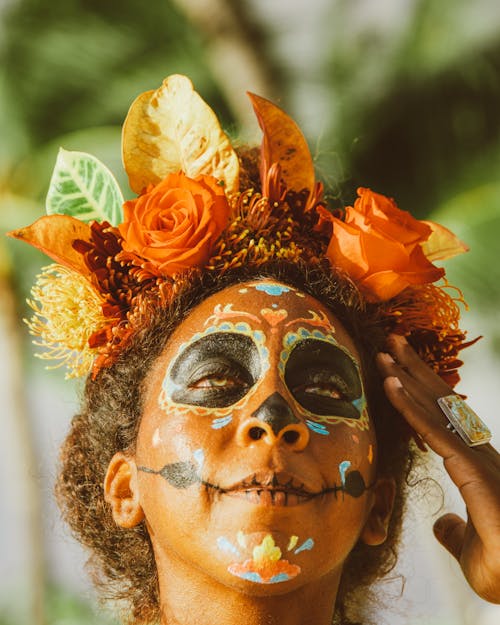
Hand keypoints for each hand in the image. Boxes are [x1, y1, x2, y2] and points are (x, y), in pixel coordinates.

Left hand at [376, 333, 499, 602]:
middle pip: (441, 404)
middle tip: (391, 341)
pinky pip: (433, 432)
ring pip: (436, 409)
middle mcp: (478, 455)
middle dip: (414, 370)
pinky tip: (391, 385)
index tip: (400, 369)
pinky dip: (410, 406)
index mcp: (477, 467)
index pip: (445, 421)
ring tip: (385, 350)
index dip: (422, 393)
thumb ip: (454, 529)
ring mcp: (478, 460)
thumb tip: (441, 522)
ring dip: (407, 377)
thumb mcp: (469, 547)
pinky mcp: (473, 472)